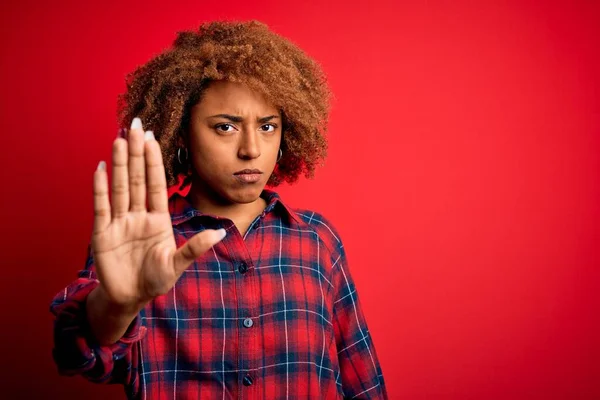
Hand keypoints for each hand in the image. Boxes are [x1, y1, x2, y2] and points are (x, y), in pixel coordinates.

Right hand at [91, 117, 225, 311]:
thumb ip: (195, 247)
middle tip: (136, 126)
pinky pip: (101, 207)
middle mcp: (138, 215)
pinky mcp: (102, 233)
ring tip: (119, 139)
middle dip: (137, 153)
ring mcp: (119, 222)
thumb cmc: (155, 280)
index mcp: (158, 219)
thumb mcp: (177, 264)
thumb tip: (221, 233)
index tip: (154, 139)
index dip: (155, 162)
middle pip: (137, 178)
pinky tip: (101, 168)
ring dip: (120, 164)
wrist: (130, 298)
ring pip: (120, 187)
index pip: (156, 184)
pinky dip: (100, 188)